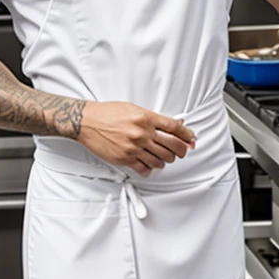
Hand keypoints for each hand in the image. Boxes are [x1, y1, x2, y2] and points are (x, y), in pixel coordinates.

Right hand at [78, 101, 195, 175]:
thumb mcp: (133, 108)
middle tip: (181, 152)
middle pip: (173, 146)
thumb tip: (169, 126)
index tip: (191, 139)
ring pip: (161, 160)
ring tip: (163, 159)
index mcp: (146, 118)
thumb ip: (151, 118)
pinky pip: (144, 168)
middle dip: (181, 151)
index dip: (187, 135)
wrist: (87, 121)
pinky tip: (149, 167)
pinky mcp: (125, 158)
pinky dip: (150, 170)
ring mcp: (134, 147)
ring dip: (165, 161)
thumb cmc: (107, 113)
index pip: (175, 128)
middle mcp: (142, 133)